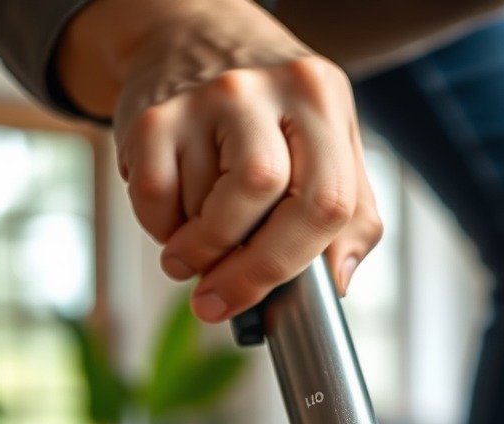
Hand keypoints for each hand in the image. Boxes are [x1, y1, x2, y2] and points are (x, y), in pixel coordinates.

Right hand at [57, 0, 381, 321]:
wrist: (190, 37)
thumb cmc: (268, 112)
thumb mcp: (327, 143)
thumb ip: (350, 214)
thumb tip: (338, 281)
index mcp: (323, 99)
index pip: (326, 201)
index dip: (294, 266)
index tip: (265, 305)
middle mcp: (268, 88)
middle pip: (263, 196)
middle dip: (241, 268)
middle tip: (216, 299)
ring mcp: (207, 97)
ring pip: (205, 209)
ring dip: (198, 249)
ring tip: (198, 239)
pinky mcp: (153, 115)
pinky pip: (154, 200)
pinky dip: (161, 228)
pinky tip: (174, 214)